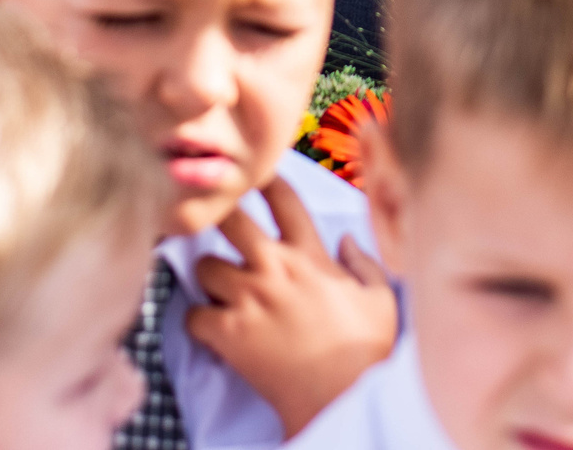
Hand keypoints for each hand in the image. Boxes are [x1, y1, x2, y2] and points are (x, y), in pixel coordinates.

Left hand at [185, 178, 397, 434]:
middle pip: (230, 218)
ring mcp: (249, 298)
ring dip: (208, 276)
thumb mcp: (380, 298)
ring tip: (218, 290)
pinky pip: (192, 315)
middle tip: (213, 223)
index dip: (264, 179)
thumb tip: (346, 238)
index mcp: (310, 255)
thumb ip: (363, 262)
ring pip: (203, 265)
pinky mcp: (228, 332)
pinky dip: (197, 322)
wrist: (341, 396)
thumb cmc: (365, 349)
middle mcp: (275, 267)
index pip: (283, 199)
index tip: (252, 176)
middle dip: (218, 215)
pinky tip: (210, 329)